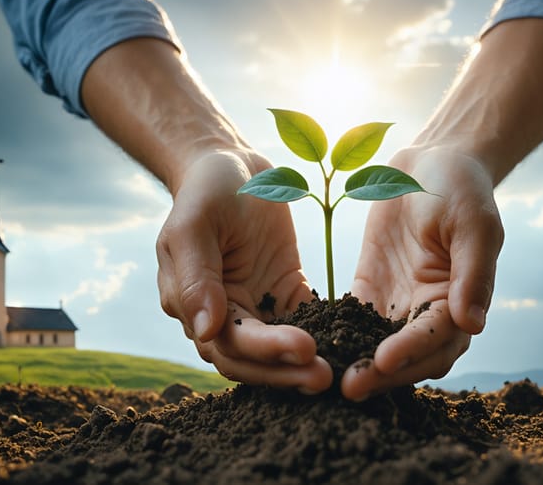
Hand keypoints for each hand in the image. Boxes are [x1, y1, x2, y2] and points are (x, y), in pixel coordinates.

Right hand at [156, 150, 332, 392]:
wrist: (231, 165)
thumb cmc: (207, 189)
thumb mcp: (195, 224)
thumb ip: (195, 277)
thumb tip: (205, 330)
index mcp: (193, 304)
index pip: (229, 343)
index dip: (264, 353)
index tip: (304, 350)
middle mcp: (223, 314)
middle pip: (254, 360)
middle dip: (287, 372)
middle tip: (327, 377)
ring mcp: (256, 306)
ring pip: (278, 351)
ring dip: (303, 365)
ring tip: (340, 371)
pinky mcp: (284, 294)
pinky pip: (304, 323)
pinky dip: (323, 335)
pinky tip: (349, 342)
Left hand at [343, 146, 503, 399]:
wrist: (432, 162)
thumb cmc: (462, 189)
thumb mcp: (474, 224)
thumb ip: (473, 274)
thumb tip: (472, 324)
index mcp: (460, 300)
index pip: (437, 339)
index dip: (412, 352)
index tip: (383, 361)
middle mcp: (428, 311)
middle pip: (408, 357)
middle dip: (381, 374)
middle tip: (350, 386)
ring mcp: (398, 304)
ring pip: (377, 347)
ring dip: (357, 364)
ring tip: (327, 377)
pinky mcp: (369, 290)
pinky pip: (351, 320)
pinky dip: (336, 337)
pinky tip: (313, 347)